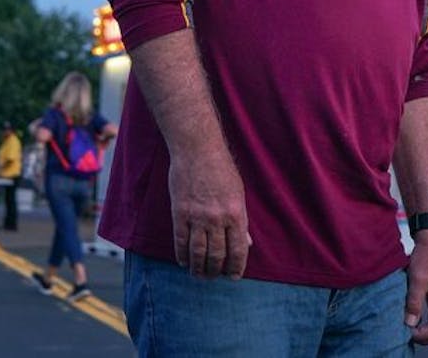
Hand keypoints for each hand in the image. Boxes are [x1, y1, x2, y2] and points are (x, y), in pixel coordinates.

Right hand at [167, 145, 250, 278]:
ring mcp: (197, 216)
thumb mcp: (238, 193)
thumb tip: (247, 243)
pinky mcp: (180, 212)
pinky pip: (181, 240)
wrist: (197, 149)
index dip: (236, 267)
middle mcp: (218, 219)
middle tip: (213, 277)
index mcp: (236, 214)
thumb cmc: (221, 169)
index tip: (233, 276)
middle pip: (217, 255)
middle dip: (216, 271)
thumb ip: (241, 220)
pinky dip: (182, 255)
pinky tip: (183, 261)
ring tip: (198, 275)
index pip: (238, 250)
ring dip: (198, 268)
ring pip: (198, 252)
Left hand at [404, 232, 427, 344]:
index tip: (406, 331)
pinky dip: (423, 323)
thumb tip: (409, 323)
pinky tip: (410, 319)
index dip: (422, 335)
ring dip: (423, 331)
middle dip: (423, 337)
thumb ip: (414, 300)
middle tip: (405, 333)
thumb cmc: (427, 256)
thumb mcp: (418, 277)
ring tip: (406, 328)